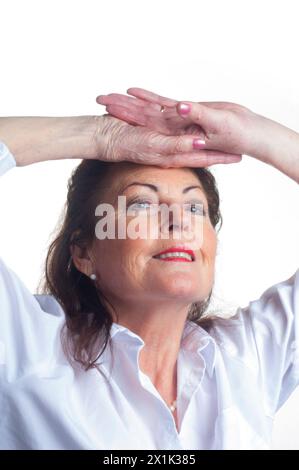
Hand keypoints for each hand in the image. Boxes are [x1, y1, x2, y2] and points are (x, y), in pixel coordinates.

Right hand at [96, 88, 263, 158]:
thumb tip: (201, 146)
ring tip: (223, 139)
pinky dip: (189, 130)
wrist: (106, 137)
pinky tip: (196, 130)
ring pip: (191, 141)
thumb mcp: (155, 145)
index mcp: (174, 155)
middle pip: (200, 151)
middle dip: (218, 151)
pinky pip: (178, 130)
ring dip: (207, 141)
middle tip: (237, 150)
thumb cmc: (128, 143)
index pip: (203, 158)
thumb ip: (178, 146)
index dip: (221, 157)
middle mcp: (172, 151)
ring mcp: (165, 142)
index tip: (239, 158)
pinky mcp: (157, 133)